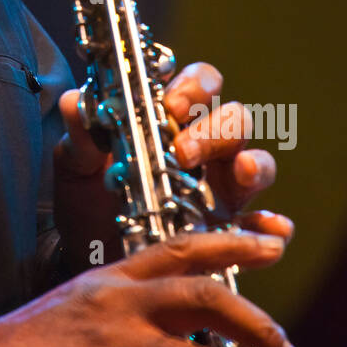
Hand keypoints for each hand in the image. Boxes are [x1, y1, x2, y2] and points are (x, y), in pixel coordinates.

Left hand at [52, 62, 293, 273]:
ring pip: (258, 164)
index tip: (171, 106)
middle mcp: (205, 151)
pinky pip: (267, 229)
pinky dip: (272, 228)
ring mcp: (223, 191)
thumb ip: (80, 137)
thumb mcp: (76, 169)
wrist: (88, 261)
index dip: (194, 87)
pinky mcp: (231, 235)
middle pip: (234, 120)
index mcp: (172, 123)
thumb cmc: (88, 203)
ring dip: (255, 164)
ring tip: (241, 172)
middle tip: (183, 153)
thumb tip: (73, 102)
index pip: (200, 85)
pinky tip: (267, 230)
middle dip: (214, 130)